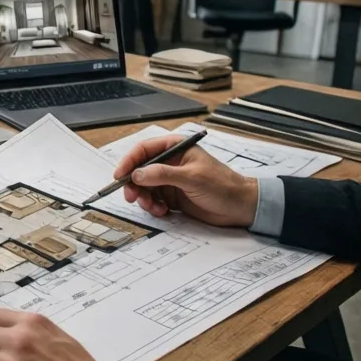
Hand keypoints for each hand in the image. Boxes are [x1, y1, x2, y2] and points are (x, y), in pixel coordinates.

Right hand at [113, 134, 257, 227]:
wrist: (240, 207)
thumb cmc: (223, 186)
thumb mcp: (192, 178)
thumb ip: (163, 175)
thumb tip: (137, 174)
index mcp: (175, 148)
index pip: (143, 150)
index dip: (129, 162)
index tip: (120, 176)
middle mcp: (170, 162)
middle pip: (139, 170)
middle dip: (134, 184)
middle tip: (132, 197)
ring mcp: (170, 180)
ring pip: (144, 187)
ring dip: (144, 199)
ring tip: (155, 208)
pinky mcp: (172, 196)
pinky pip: (153, 200)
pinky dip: (153, 207)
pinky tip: (164, 211)